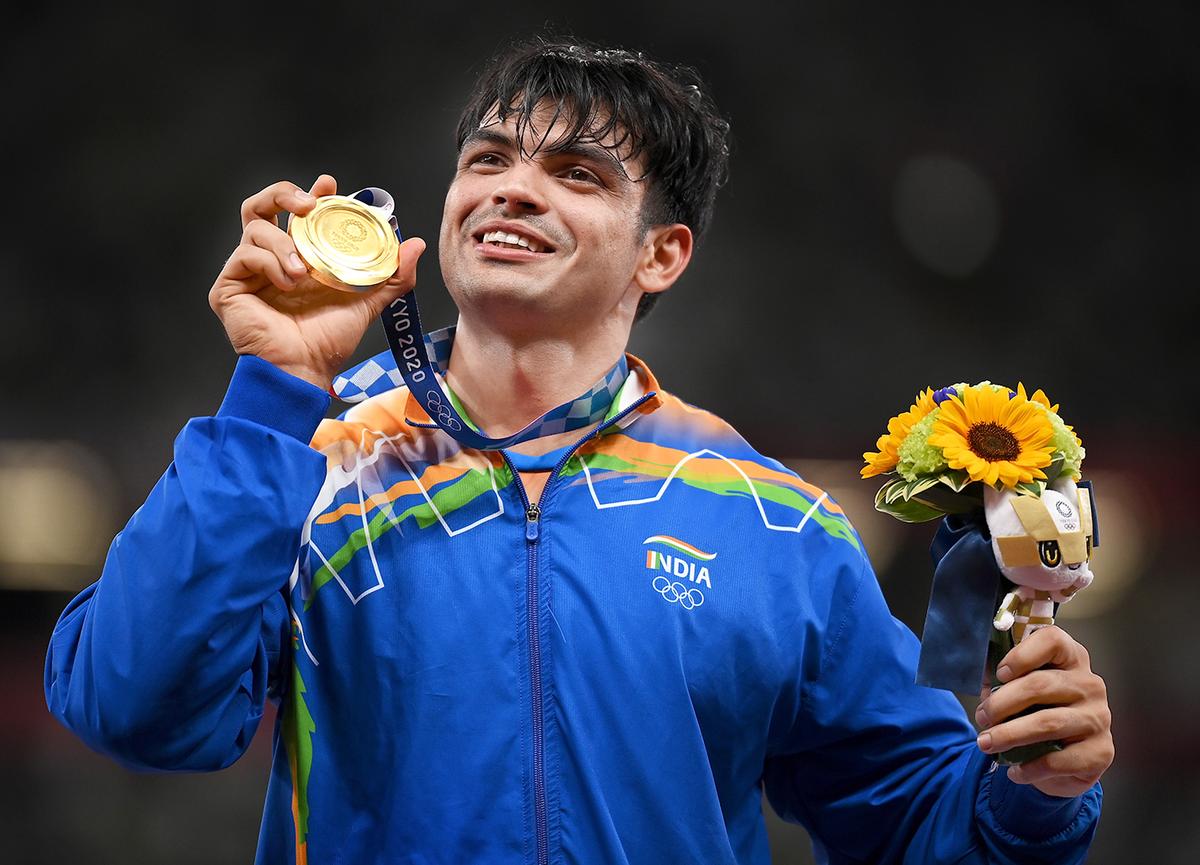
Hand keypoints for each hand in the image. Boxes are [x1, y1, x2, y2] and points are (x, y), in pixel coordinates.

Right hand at [209, 174, 426, 389]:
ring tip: (303, 271)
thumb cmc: (329, 340)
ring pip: (254, 228)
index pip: (296, 213)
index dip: (310, 193)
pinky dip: (269, 263)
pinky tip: (288, 282)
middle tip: (309, 205)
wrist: (305, 370)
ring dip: (283, 243)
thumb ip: (391, 275)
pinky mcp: (228, 287)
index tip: (329, 185)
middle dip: (283, 194)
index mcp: (297, 256)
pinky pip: (244, 256)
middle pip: (260, 205)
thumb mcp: (367, 302)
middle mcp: (269, 259)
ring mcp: (246, 272)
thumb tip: (416, 243)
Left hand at [974, 626, 1113, 796]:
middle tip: (981, 717)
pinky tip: (1015, 771)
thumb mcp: (1019, 692)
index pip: (1052, 640)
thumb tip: (983, 682)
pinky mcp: (1101, 752)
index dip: (1021, 655)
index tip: (999, 674)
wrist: (1065, 761)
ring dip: (1009, 735)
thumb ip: (1003, 681)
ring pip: (1047, 723)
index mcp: (1071, 659)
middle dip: (1001, 703)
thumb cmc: (1037, 713)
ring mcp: (1099, 718)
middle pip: (1040, 685)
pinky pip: (1058, 760)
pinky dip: (1029, 767)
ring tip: (985, 743)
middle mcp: (1090, 684)